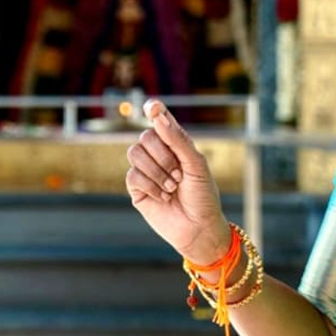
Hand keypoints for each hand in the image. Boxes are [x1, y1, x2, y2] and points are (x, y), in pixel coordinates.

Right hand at [125, 99, 230, 264]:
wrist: (199, 228)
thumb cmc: (203, 196)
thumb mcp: (196, 164)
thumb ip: (177, 139)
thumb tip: (158, 116)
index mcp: (176, 144)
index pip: (161, 120)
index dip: (155, 110)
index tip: (152, 107)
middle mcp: (159, 154)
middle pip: (145, 137)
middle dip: (163, 155)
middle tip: (179, 174)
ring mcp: (146, 171)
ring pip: (135, 153)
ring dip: (157, 171)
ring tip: (172, 187)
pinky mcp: (137, 189)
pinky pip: (133, 175)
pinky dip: (151, 185)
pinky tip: (164, 197)